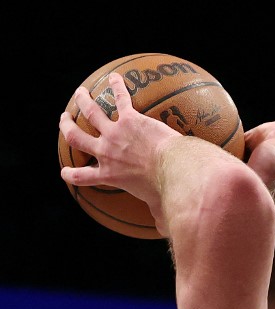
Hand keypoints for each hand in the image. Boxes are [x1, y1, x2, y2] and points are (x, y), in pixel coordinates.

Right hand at [58, 72, 180, 225]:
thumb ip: (158, 217)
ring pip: (91, 113)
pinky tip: (116, 77)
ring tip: (80, 93)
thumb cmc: (168, 191)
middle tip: (65, 119)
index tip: (66, 171)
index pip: (81, 178)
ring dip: (83, 101)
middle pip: (77, 138)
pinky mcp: (131, 119)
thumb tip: (165, 231)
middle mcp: (106, 152)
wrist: (175, 169)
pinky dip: (117, 87)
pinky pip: (121, 99)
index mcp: (109, 175)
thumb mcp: (159, 207)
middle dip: (68, 128)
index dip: (70, 174)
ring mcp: (116, 134)